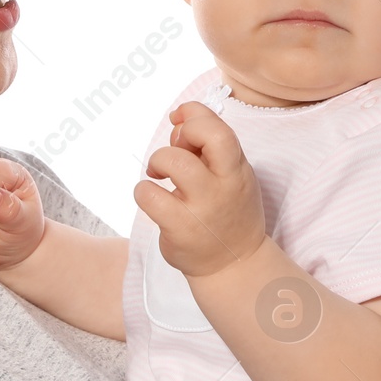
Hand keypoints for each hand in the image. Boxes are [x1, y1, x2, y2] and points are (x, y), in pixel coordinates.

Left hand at [133, 102, 265, 278]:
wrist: (233, 265)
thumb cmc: (227, 213)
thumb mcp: (231, 177)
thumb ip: (208, 149)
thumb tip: (177, 124)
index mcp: (237, 169)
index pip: (219, 128)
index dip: (194, 114)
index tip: (179, 121)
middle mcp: (224, 185)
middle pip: (203, 136)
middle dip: (181, 133)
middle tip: (173, 152)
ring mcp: (203, 207)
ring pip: (173, 162)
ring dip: (158, 161)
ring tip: (158, 175)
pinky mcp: (180, 227)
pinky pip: (149, 195)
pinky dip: (143, 191)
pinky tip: (151, 198)